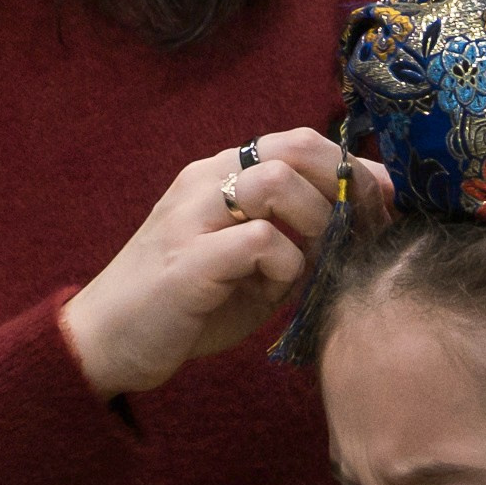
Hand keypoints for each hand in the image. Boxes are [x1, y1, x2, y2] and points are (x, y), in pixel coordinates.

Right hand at [60, 129, 393, 399]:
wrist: (106, 342)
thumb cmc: (184, 307)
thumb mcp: (248, 267)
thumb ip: (292, 240)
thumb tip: (358, 227)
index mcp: (218, 175)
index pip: (297, 142)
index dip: (349, 168)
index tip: (380, 203)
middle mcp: (205, 182)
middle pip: (296, 148)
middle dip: (343, 189)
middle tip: (357, 233)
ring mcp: (191, 216)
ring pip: (278, 183)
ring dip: (313, 224)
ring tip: (310, 262)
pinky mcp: (188, 259)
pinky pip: (260, 241)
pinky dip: (284, 266)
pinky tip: (274, 289)